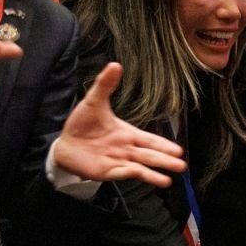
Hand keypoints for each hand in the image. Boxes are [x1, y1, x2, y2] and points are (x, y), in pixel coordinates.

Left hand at [50, 62, 188, 185]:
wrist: (64, 143)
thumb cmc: (81, 123)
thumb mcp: (94, 101)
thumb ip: (105, 85)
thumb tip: (115, 64)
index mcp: (126, 133)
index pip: (149, 140)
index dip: (163, 144)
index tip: (178, 149)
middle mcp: (126, 149)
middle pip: (149, 155)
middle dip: (165, 160)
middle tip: (182, 166)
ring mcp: (118, 161)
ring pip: (141, 167)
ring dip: (155, 172)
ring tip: (170, 179)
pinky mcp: (107, 172)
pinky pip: (124, 174)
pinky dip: (137, 176)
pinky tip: (148, 180)